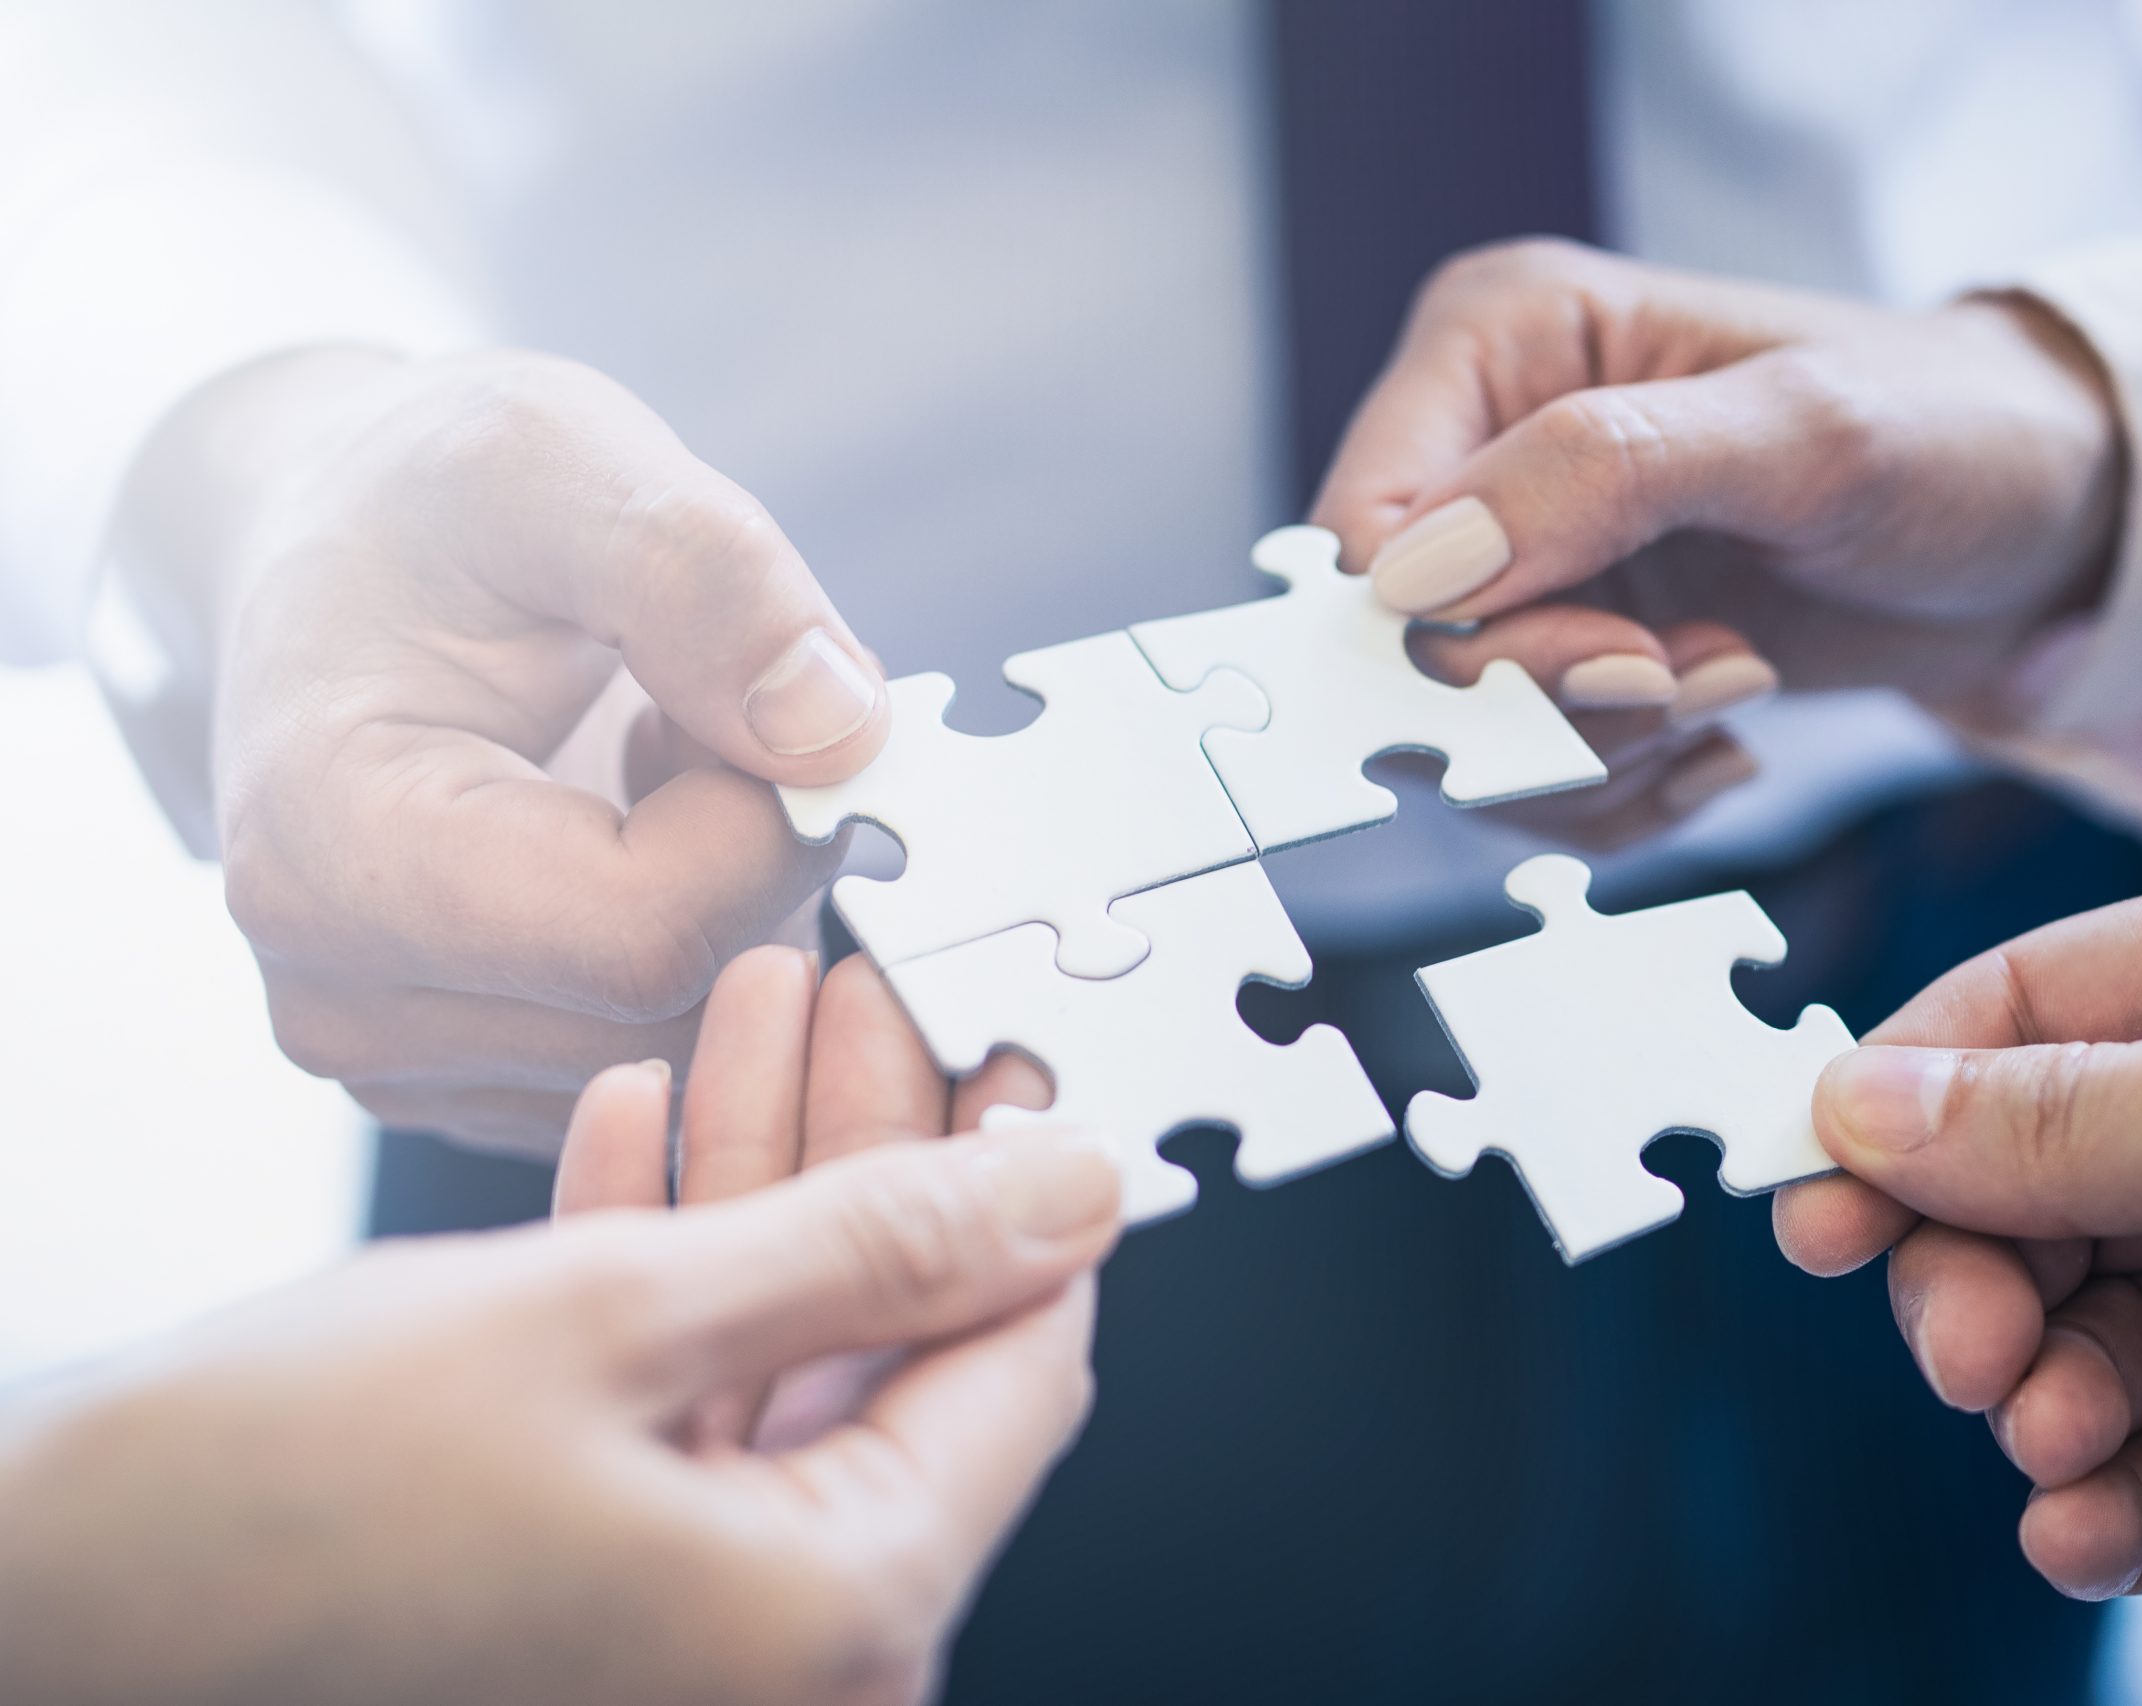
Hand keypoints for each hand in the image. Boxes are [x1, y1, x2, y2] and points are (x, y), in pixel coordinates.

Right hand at [0, 1034, 1115, 1704]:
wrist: (30, 1607)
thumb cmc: (266, 1505)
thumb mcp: (614, 1314)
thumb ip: (871, 1244)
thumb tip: (1068, 1188)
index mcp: (831, 1620)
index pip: (1023, 1373)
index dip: (1023, 1195)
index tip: (1006, 1054)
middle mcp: (781, 1658)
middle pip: (900, 1353)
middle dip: (873, 1152)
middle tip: (861, 993)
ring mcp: (685, 1627)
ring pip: (788, 1358)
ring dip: (767, 1179)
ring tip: (758, 1005)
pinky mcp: (596, 1582)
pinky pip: (687, 1407)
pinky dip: (677, 1266)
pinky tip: (654, 1119)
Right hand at [111, 345, 892, 1152]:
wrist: (342, 561)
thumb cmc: (433, 504)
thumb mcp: (558, 456)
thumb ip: (703, 576)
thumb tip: (842, 735)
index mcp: (329, 860)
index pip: (645, 935)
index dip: (767, 821)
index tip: (770, 693)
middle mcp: (348, 1004)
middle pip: (683, 1002)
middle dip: (761, 852)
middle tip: (707, 708)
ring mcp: (417, 1067)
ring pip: (705, 1039)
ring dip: (748, 894)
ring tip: (664, 754)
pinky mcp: (491, 1084)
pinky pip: (686, 1053)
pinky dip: (720, 942)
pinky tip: (650, 831)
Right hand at [1311, 239, 2124, 838]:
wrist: (2050, 524)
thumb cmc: (1953, 433)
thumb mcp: (1800, 434)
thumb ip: (1604, 475)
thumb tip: (1416, 576)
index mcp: (1498, 340)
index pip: (1369, 534)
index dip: (1469, 636)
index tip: (1628, 660)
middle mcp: (1481, 445)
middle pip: (1407, 653)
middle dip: (1555, 708)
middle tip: (1704, 677)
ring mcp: (1522, 559)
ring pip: (1458, 741)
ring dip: (1604, 759)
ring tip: (1735, 685)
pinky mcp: (1563, 652)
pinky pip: (1527, 783)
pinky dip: (1630, 796)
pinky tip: (1730, 738)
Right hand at [1774, 856, 2141, 1636]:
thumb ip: (2062, 1115)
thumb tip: (1851, 1100)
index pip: (2028, 1016)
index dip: (1904, 1104)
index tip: (1811, 1203)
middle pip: (2035, 1191)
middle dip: (1981, 1274)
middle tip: (1967, 1348)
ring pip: (2089, 1339)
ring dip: (2046, 1398)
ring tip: (2055, 1441)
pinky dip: (2110, 1503)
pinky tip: (2083, 1526)